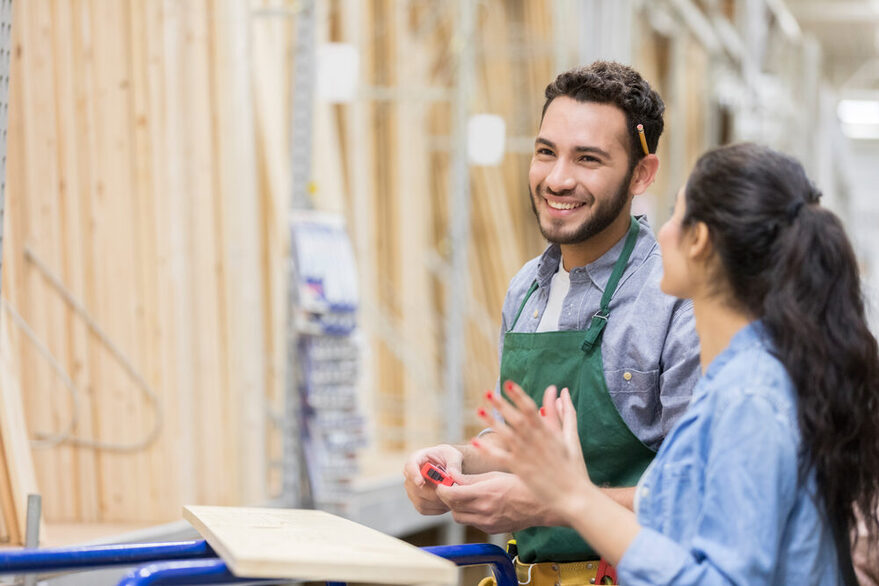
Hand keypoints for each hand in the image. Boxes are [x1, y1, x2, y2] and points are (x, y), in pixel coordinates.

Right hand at [403, 444, 463, 514]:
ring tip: (452, 497)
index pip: (410, 466)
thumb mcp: (453, 455)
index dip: (414, 475)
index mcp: (417, 458)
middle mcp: (410, 475)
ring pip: (420, 501)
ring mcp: (411, 490)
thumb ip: (454, 463)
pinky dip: (437, 508)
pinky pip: (424, 509)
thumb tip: (452, 474)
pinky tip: (447, 502)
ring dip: (438, 502)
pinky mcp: (416, 501)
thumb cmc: (448, 458)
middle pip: (415, 488)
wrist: (448, 467)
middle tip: (450, 493)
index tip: (421, 482)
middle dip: (434, 493)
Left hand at [434, 470, 557, 532]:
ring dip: (458, 508)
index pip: (451, 495)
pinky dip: (470, 514)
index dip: (442, 489)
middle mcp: (484, 511)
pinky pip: (472, 523)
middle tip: (451, 488)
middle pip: (452, 508)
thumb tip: (451, 476)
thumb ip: (470, 478)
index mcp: (484, 494)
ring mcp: (488, 523)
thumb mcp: (494, 475)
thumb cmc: (520, 485)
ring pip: (460, 518)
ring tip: (466, 496)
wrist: (540, 505)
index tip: (442, 483)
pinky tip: (479, 504)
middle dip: (448, 498)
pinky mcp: (492, 530)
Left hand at [474, 382, 592, 517]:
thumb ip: (566, 413)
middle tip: (488, 393)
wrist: (575, 496)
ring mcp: (528, 456)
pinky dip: (488, 450)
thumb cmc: (574, 467)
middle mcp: (537, 441)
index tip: (508, 384)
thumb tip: (562, 391)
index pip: (531, 409)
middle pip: (517, 419)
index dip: (519, 396)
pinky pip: (501, 458)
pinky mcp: (521, 470)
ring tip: (479, 410)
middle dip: (502, 405)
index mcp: (549, 432)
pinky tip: (476, 441)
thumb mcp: (571, 437)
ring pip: (507, 435)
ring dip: (492, 423)